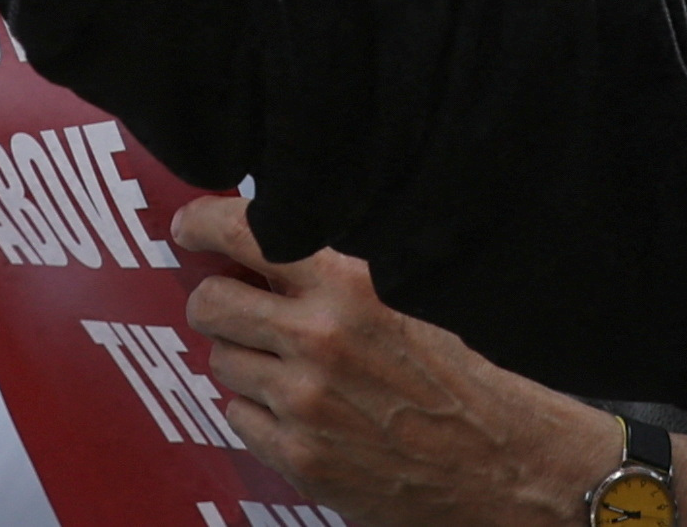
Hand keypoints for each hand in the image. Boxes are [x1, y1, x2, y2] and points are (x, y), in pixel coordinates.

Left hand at [172, 196, 614, 526]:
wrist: (498, 460)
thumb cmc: (457, 374)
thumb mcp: (403, 295)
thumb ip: (333, 272)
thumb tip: (261, 247)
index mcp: (349, 282)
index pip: (246, 233)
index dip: (203, 225)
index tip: (189, 228)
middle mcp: (318, 337)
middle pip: (210, 302)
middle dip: (216, 300)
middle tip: (234, 304)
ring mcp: (302, 401)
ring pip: (221, 361)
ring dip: (244, 359)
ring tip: (288, 365)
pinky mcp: (298, 455)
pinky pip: (237, 415)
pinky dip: (257, 408)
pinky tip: (298, 408)